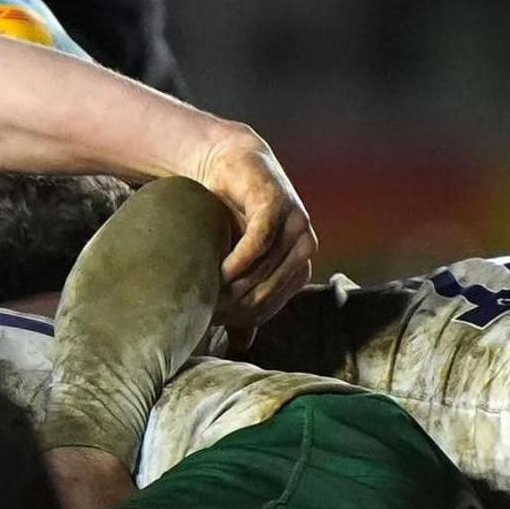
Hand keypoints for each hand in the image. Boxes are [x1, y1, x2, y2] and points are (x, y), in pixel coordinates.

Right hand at [183, 126, 315, 324]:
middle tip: (206, 310)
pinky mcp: (277, 204)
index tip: (213, 319)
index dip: (241, 316)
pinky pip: (262, 240)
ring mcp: (294, 223)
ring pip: (267, 269)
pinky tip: (222, 269)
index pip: (271, 305)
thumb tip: (241, 345)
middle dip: (238, 305)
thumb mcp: (236, 260)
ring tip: (209, 293)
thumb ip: (243, 296)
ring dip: (238, 286)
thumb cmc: (229, 214)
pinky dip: (242, 259)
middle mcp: (303, 246)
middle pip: (270, 291)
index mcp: (298, 264)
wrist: (226, 162)